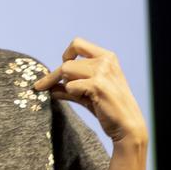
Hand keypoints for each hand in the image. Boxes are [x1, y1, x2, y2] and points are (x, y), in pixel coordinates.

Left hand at [33, 37, 147, 145]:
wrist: (127, 126)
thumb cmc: (108, 109)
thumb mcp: (87, 94)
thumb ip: (69, 87)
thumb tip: (48, 87)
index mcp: (106, 57)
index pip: (77, 43)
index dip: (66, 54)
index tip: (60, 66)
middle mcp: (105, 61)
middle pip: (67, 62)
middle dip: (54, 77)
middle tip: (43, 87)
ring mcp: (102, 72)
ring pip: (66, 70)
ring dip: (65, 85)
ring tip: (79, 96)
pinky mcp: (97, 85)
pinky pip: (70, 86)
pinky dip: (71, 94)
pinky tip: (85, 100)